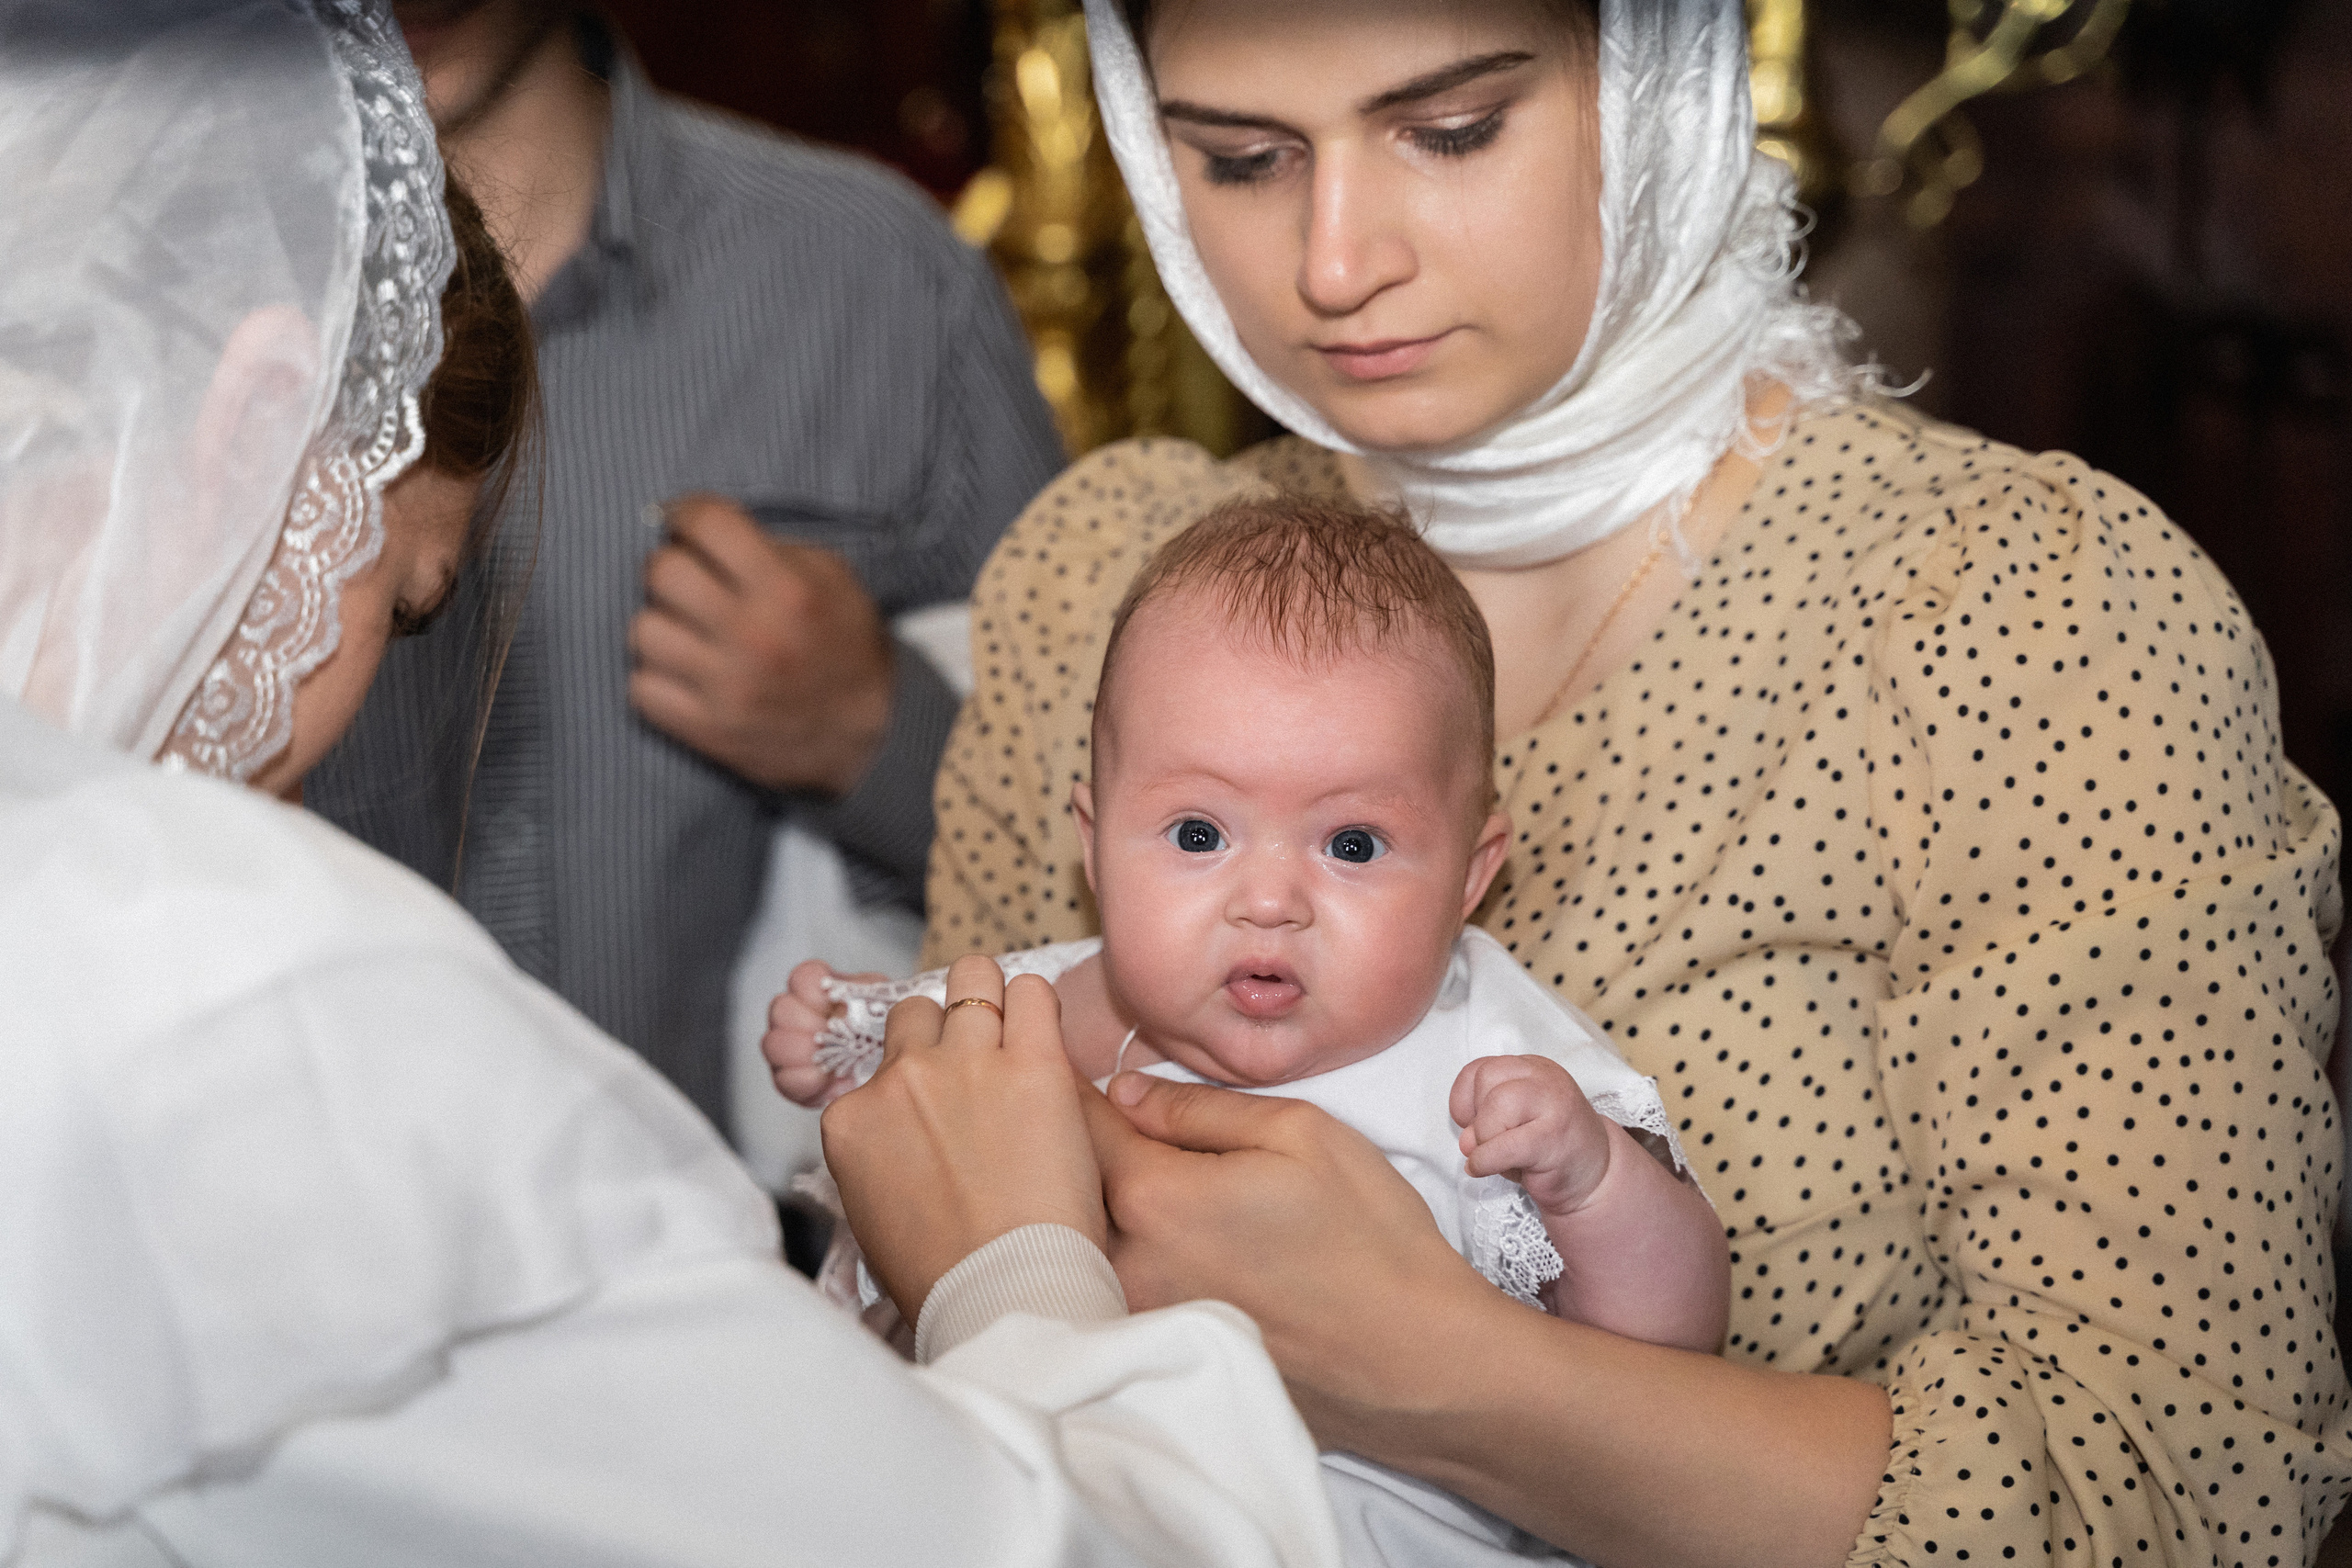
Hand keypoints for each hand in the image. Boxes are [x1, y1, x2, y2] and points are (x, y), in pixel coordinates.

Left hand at [629, 494, 892, 793]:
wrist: (872, 734)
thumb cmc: (845, 645)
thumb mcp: (832, 578)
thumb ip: (770, 548)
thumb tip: (699, 531)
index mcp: (788, 590)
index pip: (708, 523)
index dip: (688, 513)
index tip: (686, 523)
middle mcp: (754, 636)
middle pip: (663, 571)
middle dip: (671, 567)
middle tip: (688, 580)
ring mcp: (726, 687)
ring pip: (644, 629)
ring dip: (661, 624)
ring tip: (686, 631)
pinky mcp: (707, 729)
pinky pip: (641, 687)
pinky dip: (656, 676)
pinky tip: (683, 671)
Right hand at [762, 959, 885, 1107]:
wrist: (889, 1075)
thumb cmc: (887, 1034)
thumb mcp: (892, 1007)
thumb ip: (883, 999)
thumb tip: (896, 1001)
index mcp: (825, 992)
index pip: (803, 978)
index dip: (810, 987)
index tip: (829, 1000)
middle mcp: (802, 1017)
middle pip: (781, 1009)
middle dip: (805, 1021)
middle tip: (830, 1033)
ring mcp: (793, 1050)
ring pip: (773, 1043)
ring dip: (799, 1050)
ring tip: (827, 1057)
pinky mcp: (795, 1082)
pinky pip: (783, 1079)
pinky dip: (802, 1079)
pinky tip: (822, 1078)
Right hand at [822, 956, 1107, 1325]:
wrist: (1005, 1299)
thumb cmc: (948, 1279)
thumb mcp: (876, 1219)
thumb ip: (882, 1161)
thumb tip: (904, 1144)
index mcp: (853, 1119)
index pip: (882, 1065)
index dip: (919, 1080)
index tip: (947, 1105)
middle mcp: (900, 1079)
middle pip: (920, 1012)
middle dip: (948, 1030)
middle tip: (983, 1065)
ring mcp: (965, 1064)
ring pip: (973, 978)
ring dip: (994, 1001)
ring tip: (1018, 1037)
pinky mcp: (1033, 1063)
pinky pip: (1034, 991)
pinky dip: (1040, 1005)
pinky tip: (1047, 1039)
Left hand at [1085, 1072, 1504, 1446]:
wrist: (1415, 1361)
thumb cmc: (1370, 1238)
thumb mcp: (1300, 1133)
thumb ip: (1199, 1107)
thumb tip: (1126, 1092)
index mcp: (1155, 1197)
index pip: (1081, 1124)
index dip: (1075, 1087)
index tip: (1079, 1069)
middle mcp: (1129, 1264)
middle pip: (1077, 1186)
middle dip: (1090, 1149)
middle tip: (1125, 1124)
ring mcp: (1141, 1319)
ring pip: (1095, 1240)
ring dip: (1111, 1207)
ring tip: (1167, 1188)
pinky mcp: (1163, 1355)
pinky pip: (1124, 1288)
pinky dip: (1137, 1259)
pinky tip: (1193, 1251)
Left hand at [1449, 1054, 1612, 1217]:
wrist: (1596, 1176)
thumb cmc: (1548, 1149)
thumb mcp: (1511, 1125)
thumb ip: (1485, 1121)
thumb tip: (1466, 1140)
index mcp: (1532, 1069)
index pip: (1481, 1067)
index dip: (1465, 1097)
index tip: (1469, 1122)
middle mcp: (1545, 1078)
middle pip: (1486, 1078)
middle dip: (1477, 1117)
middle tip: (1488, 1142)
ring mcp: (1554, 1103)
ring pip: (1497, 1104)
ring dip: (1484, 1137)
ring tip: (1496, 1156)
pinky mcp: (1554, 1136)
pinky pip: (1505, 1145)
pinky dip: (1485, 1160)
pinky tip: (1484, 1168)